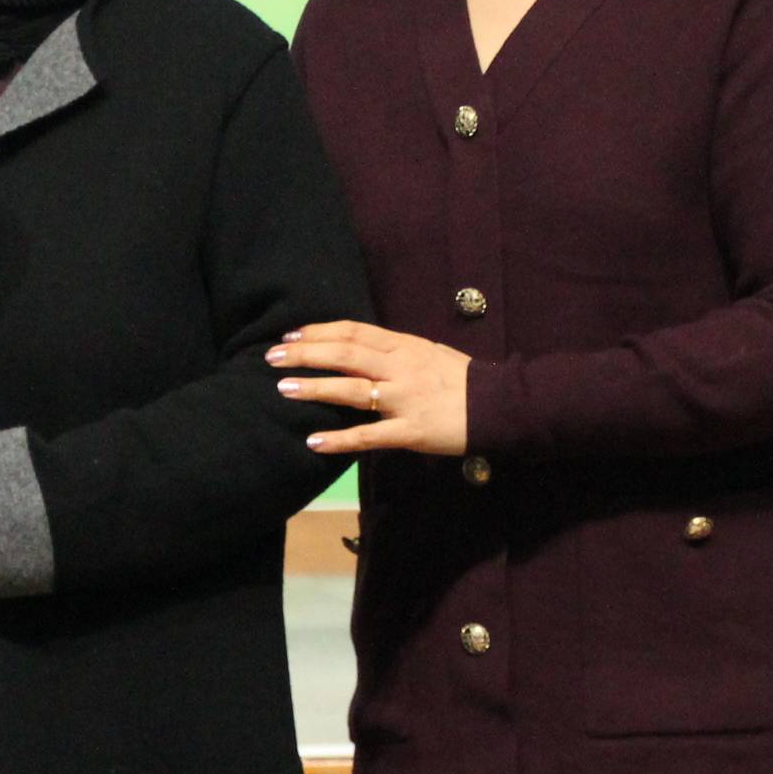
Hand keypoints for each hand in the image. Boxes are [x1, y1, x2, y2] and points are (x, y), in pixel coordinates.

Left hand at [268, 319, 470, 456]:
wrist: (500, 406)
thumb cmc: (463, 380)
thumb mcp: (429, 352)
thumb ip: (395, 350)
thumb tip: (359, 346)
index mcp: (404, 346)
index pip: (354, 332)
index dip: (319, 331)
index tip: (291, 335)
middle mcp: (400, 367)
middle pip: (345, 354)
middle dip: (305, 354)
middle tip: (272, 357)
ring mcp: (404, 399)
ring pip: (352, 389)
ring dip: (314, 389)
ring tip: (282, 389)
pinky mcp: (410, 430)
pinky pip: (369, 435)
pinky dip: (339, 439)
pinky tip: (313, 442)